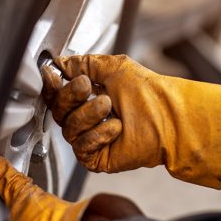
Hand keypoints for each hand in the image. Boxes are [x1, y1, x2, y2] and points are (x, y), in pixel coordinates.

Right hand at [47, 55, 220, 188]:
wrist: (168, 117)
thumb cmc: (148, 93)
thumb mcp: (114, 68)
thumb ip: (85, 63)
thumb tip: (61, 62)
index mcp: (87, 98)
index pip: (58, 93)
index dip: (52, 85)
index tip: (53, 75)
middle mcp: (85, 119)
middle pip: (58, 110)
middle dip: (70, 96)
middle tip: (87, 86)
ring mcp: (90, 139)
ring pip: (68, 129)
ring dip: (88, 114)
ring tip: (110, 105)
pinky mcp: (96, 158)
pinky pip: (81, 147)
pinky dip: (98, 134)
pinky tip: (117, 128)